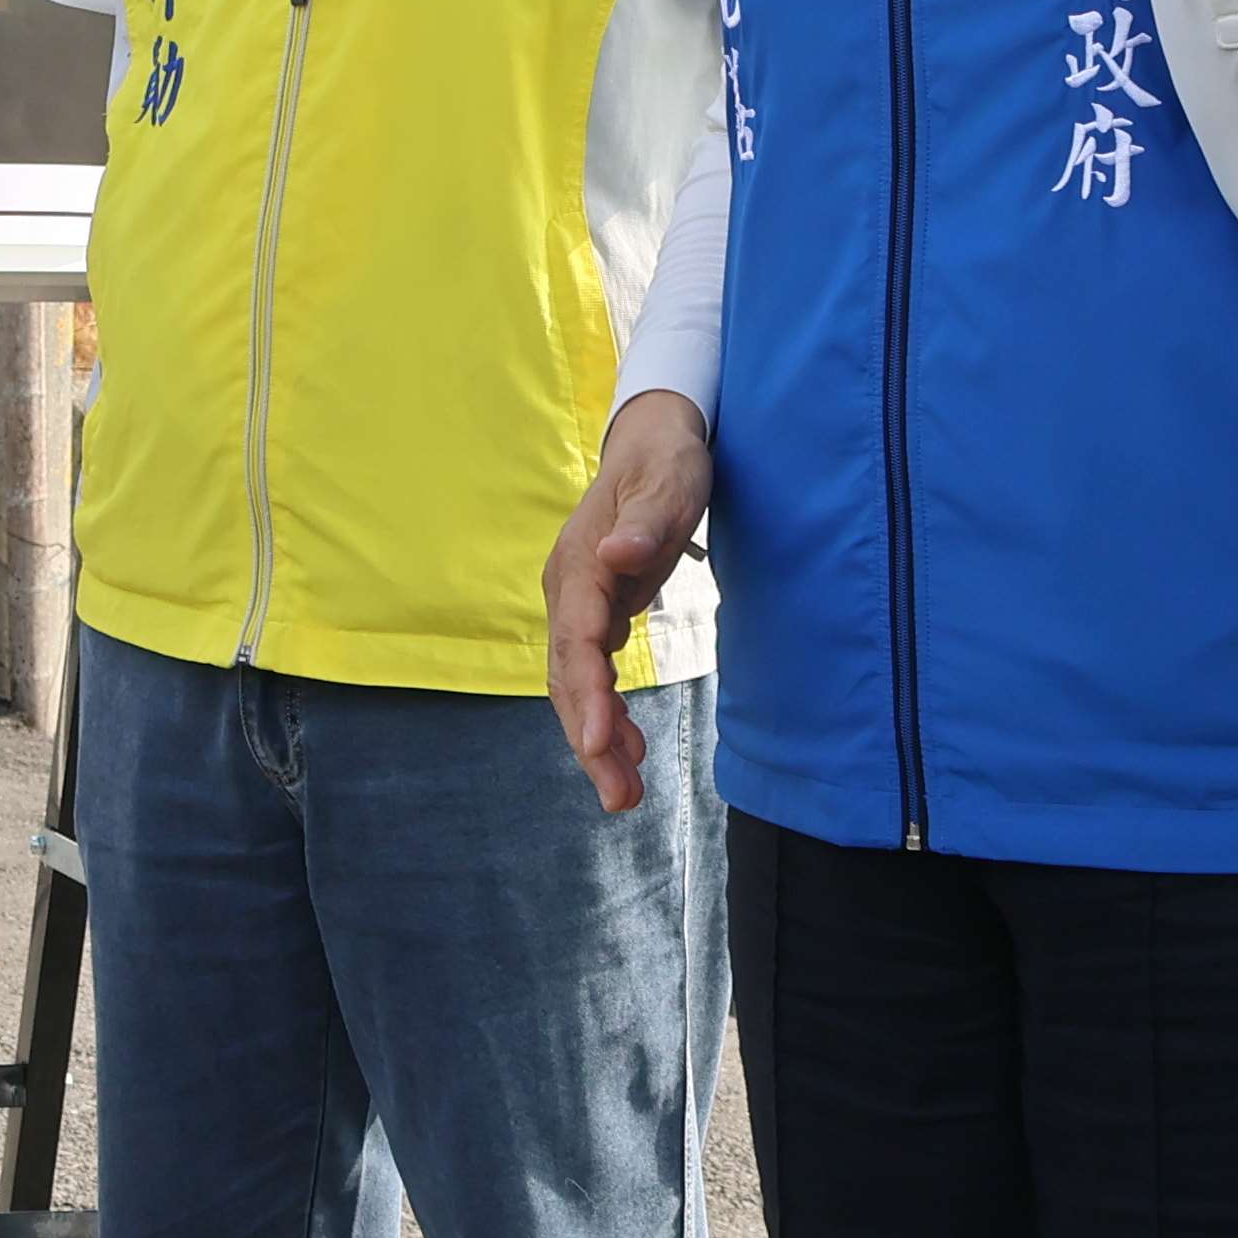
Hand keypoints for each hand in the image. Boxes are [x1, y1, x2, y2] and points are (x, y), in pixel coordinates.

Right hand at [542, 391, 716, 813]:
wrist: (654, 440)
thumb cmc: (667, 460)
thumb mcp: (669, 483)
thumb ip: (646, 522)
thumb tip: (618, 555)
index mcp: (580, 564)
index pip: (577, 638)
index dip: (588, 693)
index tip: (602, 742)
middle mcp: (567, 590)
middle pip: (569, 677)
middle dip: (590, 738)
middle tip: (620, 797)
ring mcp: (578, 605)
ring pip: (576, 685)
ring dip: (595, 739)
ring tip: (623, 795)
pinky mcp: (595, 614)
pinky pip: (591, 676)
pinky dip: (607, 716)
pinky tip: (629, 750)